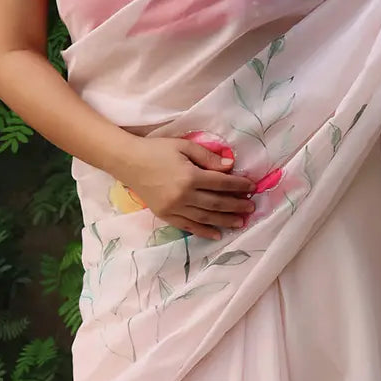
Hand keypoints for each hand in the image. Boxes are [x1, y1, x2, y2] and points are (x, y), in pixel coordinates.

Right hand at [119, 136, 255, 240]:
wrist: (128, 162)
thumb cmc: (156, 150)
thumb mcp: (184, 146)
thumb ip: (208, 157)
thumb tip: (230, 167)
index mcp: (190, 177)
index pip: (221, 184)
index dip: (239, 186)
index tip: (252, 187)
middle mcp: (184, 196)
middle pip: (217, 203)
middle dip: (237, 205)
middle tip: (251, 207)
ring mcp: (174, 208)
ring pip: (206, 217)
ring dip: (225, 220)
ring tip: (241, 222)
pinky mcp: (166, 215)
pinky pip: (188, 226)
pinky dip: (204, 231)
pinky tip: (217, 234)